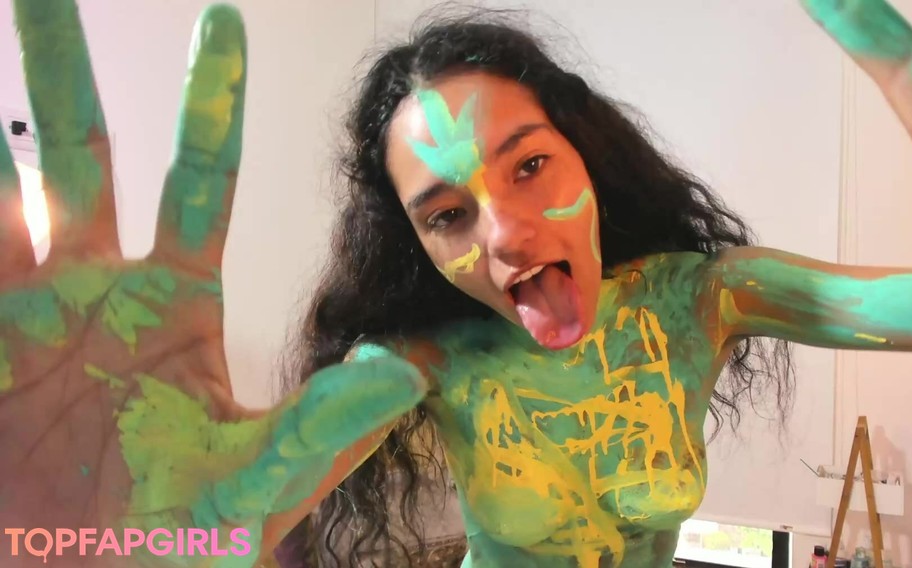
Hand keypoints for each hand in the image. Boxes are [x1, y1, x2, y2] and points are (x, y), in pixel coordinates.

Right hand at [0, 2, 423, 565]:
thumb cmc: (177, 549)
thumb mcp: (262, 483)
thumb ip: (331, 423)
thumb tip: (417, 364)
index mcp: (175, 305)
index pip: (199, 176)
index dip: (210, 99)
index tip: (222, 19)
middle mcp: (98, 290)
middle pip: (84, 152)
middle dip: (64, 66)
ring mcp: (28, 311)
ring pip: (7, 184)